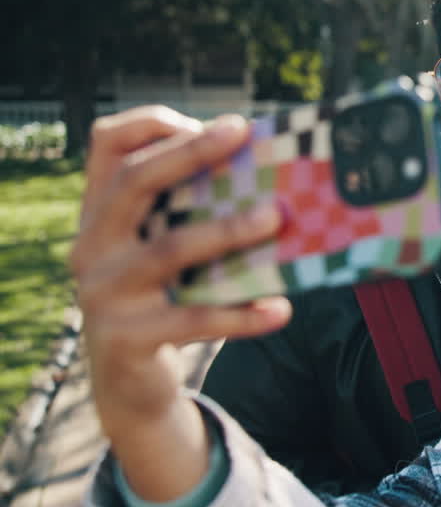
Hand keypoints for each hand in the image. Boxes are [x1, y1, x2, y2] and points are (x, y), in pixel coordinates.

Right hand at [71, 106, 290, 499]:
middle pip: (134, 182)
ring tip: (276, 218)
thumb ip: (194, 212)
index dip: (154, 124)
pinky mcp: (126, 338)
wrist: (129, 383)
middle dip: (190, 152)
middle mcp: (92, 245)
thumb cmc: (164, 298)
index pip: (106, 144)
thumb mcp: (166, 249)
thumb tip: (274, 178)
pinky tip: (281, 308)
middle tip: (243, 133)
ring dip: (228, 230)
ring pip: (170, 249)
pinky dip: (241, 315)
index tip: (220, 124)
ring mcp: (104, 292)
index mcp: (100, 213)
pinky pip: (192, 320)